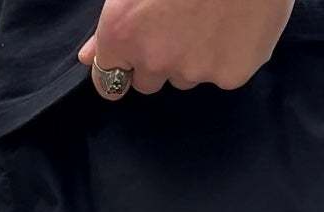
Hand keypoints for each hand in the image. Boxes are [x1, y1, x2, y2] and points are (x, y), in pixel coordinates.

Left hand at [79, 0, 294, 95]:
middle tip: (177, 23)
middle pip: (149, 82)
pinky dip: (227, 55)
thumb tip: (89, 57)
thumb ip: (112, 24)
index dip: (121, 68)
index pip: (107, 81)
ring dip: (192, 57)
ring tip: (209, 16)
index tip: (131, 58)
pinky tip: (234, 23)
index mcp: (121, 33)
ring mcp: (194, 71)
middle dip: (157, 60)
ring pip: (186, 77)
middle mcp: (154, 60)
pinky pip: (222, 74)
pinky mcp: (231, 76)